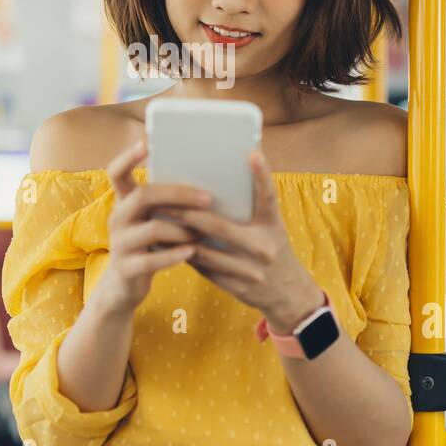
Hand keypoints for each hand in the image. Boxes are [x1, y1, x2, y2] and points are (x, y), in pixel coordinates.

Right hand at [99, 138, 211, 315]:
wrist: (124, 287)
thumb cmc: (149, 246)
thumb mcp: (151, 220)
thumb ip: (167, 203)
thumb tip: (210, 180)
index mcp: (124, 202)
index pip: (117, 171)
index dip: (129, 156)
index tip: (147, 140)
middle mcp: (117, 218)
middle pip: (143, 196)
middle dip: (178, 194)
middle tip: (208, 198)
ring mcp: (120, 244)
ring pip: (153, 228)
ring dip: (183, 229)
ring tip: (204, 233)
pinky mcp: (127, 268)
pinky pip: (152, 260)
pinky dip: (175, 255)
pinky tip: (192, 252)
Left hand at [161, 149, 321, 332]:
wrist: (289, 293)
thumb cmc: (273, 248)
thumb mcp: (272, 227)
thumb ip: (254, 207)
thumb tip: (222, 178)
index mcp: (273, 226)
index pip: (268, 198)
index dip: (262, 175)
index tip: (252, 153)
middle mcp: (263, 247)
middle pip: (218, 226)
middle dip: (186, 213)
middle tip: (162, 200)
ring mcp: (249, 270)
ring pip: (204, 251)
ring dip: (178, 236)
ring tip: (157, 222)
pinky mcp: (236, 287)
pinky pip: (203, 269)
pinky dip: (183, 255)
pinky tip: (166, 246)